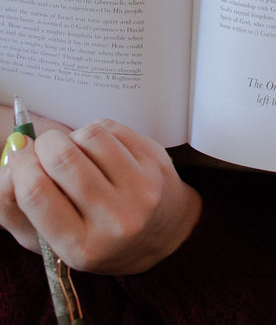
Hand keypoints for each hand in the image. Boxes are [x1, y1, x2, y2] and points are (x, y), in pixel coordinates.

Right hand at [0, 108, 201, 273]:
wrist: (159, 232)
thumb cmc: (95, 235)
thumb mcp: (50, 240)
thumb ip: (15, 207)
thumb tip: (12, 157)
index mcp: (80, 247)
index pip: (37, 194)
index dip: (20, 166)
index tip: (18, 154)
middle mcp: (114, 218)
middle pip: (63, 160)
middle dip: (44, 144)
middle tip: (42, 146)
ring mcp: (140, 187)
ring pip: (90, 137)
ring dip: (72, 136)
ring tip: (73, 150)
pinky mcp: (155, 160)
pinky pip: (112, 128)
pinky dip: (95, 130)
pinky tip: (96, 148)